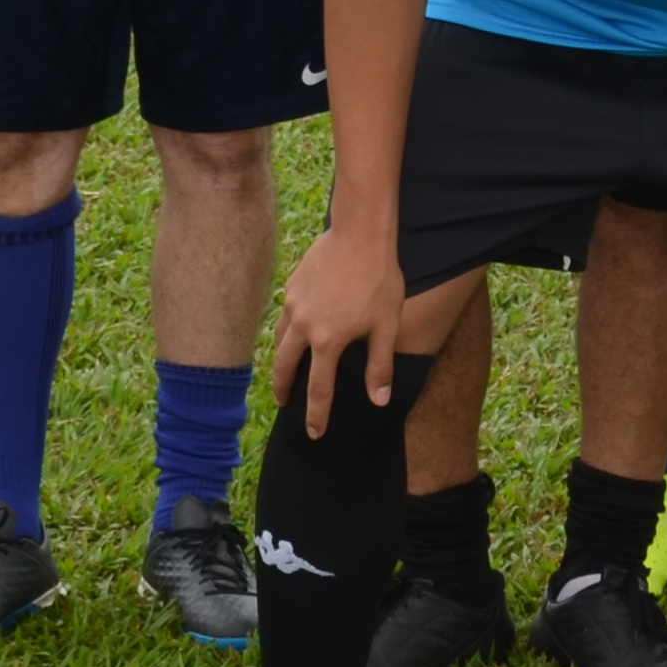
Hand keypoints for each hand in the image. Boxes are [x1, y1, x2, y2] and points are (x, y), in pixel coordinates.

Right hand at [270, 223, 408, 435]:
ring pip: (279, 339)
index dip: (316, 415)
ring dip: (280, 359)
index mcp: (327, 341)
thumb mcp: (386, 326)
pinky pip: (285, 315)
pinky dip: (287, 330)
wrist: (361, 233)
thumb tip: (378, 401)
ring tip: (285, 370)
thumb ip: (379, 366)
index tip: (313, 433)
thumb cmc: (379, 280)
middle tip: (284, 404)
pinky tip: (296, 330)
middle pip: (285, 367)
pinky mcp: (292, 285)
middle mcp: (303, 326)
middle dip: (283, 389)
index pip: (317, 389)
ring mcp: (294, 303)